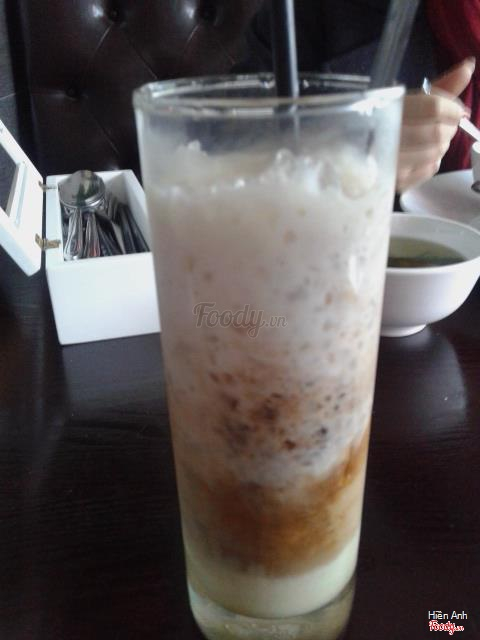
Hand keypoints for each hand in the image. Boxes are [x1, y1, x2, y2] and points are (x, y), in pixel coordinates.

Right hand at [396, 57, 474, 192]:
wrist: (350, 154)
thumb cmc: (384, 122)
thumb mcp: (408, 100)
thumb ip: (440, 86)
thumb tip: (469, 66)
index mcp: (388, 110)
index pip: (433, 108)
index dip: (452, 108)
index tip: (457, 111)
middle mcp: (387, 137)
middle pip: (437, 133)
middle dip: (449, 128)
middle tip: (444, 126)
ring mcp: (390, 164)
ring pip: (435, 153)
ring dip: (442, 145)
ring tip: (431, 141)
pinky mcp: (394, 182)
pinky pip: (429, 170)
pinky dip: (433, 162)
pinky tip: (422, 156)